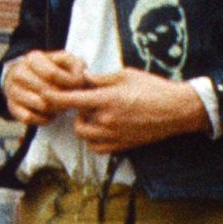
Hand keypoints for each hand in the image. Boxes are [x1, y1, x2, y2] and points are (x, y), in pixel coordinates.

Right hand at [0, 48, 88, 125]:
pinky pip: (29, 118)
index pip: (52, 74)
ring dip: (55, 109)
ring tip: (60, 105)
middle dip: (64, 98)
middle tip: (70, 98)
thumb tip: (81, 79)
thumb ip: (77, 66)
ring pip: (40, 106)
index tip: (78, 85)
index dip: (69, 83)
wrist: (24, 77)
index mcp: (33, 58)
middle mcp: (19, 73)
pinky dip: (43, 119)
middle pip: (47, 92)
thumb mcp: (65, 61)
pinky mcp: (12, 107)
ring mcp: (13, 91)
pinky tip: (50, 113)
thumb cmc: (51, 69)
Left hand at [53, 69, 210, 155]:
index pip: (71, 100)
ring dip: (85, 126)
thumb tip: (82, 78)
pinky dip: (94, 139)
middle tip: (88, 104)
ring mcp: (114, 135)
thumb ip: (101, 79)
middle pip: (77, 122)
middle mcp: (107, 120)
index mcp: (107, 99)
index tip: (44, 95)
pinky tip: (103, 129)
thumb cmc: (154, 89)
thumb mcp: (126, 75)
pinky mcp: (122, 146)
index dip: (54, 98)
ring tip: (97, 116)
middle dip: (77, 113)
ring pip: (85, 136)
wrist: (178, 110)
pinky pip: (97, 147)